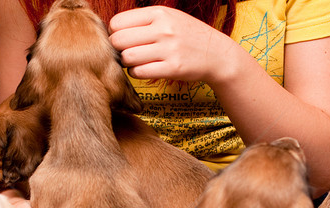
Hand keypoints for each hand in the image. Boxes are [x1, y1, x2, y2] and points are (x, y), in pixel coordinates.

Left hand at [109, 7, 238, 84]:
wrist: (217, 54)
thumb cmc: (187, 36)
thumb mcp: (169, 17)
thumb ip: (143, 20)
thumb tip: (112, 29)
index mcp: (159, 13)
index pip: (118, 22)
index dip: (116, 33)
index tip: (124, 39)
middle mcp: (164, 29)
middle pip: (119, 40)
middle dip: (118, 49)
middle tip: (127, 52)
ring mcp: (169, 49)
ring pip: (127, 57)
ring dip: (127, 63)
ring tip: (137, 61)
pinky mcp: (172, 68)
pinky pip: (139, 72)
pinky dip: (137, 73)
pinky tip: (145, 69)